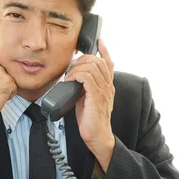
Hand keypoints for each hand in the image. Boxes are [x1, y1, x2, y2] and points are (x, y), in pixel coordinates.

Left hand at [65, 39, 115, 171]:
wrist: (97, 136)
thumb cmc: (90, 120)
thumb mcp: (87, 99)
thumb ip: (84, 87)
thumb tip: (73, 78)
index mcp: (107, 86)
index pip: (109, 63)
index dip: (104, 51)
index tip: (99, 42)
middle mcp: (108, 86)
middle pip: (99, 61)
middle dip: (83, 58)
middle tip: (72, 66)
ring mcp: (103, 91)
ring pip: (92, 66)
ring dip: (77, 67)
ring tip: (69, 75)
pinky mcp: (96, 96)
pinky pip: (87, 77)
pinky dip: (76, 75)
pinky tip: (69, 81)